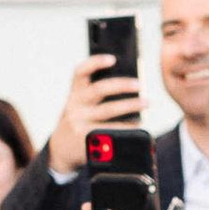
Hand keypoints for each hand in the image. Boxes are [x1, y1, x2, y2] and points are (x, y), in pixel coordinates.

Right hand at [48, 52, 141, 177]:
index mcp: (75, 93)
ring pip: (108, 110)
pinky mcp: (86, 139)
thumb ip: (96, 94)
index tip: (112, 59)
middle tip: (140, 84)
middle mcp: (75, 106)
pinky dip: (128, 127)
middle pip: (99, 89)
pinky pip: (111, 130)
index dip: (95, 63)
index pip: (80, 72)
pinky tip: (138, 125)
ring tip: (147, 102)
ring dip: (131, 105)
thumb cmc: (79, 122)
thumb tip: (130, 83)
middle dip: (122, 85)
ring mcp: (79, 123)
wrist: (61, 150)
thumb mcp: (80, 105)